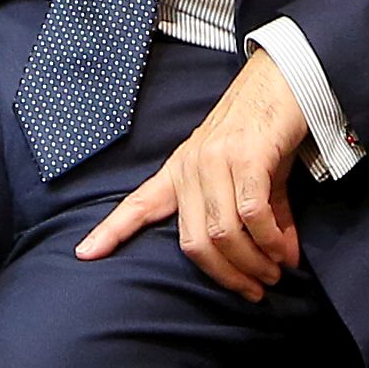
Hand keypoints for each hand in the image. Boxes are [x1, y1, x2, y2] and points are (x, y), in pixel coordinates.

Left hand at [77, 48, 314, 294]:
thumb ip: (261, 219)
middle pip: (194, 241)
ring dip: (251, 263)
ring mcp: (216, 159)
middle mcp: (191, 166)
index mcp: (181, 170)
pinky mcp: (247, 154)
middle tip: (255, 290)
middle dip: (226, 275)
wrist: (285, 77)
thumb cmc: (266, 129)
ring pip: (221, 232)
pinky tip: (281, 252)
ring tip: (273, 275)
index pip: (139, 203)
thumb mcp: (254, 176)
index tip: (83, 254)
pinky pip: (251, 212)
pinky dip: (267, 239)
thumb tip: (281, 261)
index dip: (110, 231)